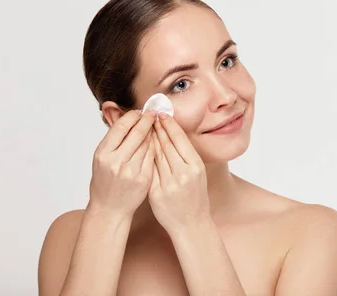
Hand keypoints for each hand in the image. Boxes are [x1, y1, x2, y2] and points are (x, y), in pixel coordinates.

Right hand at [89, 110, 156, 218]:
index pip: (121, 127)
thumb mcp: (101, 158)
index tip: (139, 111)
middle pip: (136, 134)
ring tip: (155, 126)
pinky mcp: (144, 179)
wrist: (110, 208)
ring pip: (147, 144)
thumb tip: (128, 118)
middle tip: (153, 114)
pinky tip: (157, 143)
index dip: (132, 116)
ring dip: (153, 133)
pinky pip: (153, 157)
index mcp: (103, 154)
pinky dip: (156, 148)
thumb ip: (113, 140)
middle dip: (147, 121)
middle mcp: (116, 162)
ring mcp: (131, 171)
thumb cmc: (104, 181)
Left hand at [148, 112, 210, 232]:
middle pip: (166, 145)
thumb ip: (186, 155)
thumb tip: (173, 132)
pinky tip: (139, 148)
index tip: (162, 114)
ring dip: (148, 139)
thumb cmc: (195, 196)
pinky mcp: (156, 193)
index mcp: (195, 166)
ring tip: (143, 127)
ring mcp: (169, 184)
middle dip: (157, 128)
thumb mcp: (197, 173)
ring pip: (155, 156)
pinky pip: (148, 170)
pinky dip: (144, 157)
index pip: (179, 140)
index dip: (170, 125)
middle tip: (150, 115)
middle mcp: (183, 174)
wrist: (191, 224)